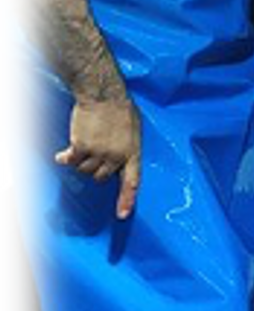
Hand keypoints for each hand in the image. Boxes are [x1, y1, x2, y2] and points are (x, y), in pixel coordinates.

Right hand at [56, 96, 141, 219]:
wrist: (103, 94)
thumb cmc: (121, 108)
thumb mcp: (134, 129)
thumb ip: (127, 147)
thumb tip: (119, 161)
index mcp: (133, 152)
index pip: (132, 181)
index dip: (127, 199)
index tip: (122, 215)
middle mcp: (116, 156)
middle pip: (101, 177)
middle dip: (97, 169)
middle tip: (97, 152)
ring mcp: (98, 153)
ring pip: (85, 170)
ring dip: (82, 161)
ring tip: (85, 143)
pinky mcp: (81, 148)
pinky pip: (71, 161)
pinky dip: (65, 158)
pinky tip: (63, 154)